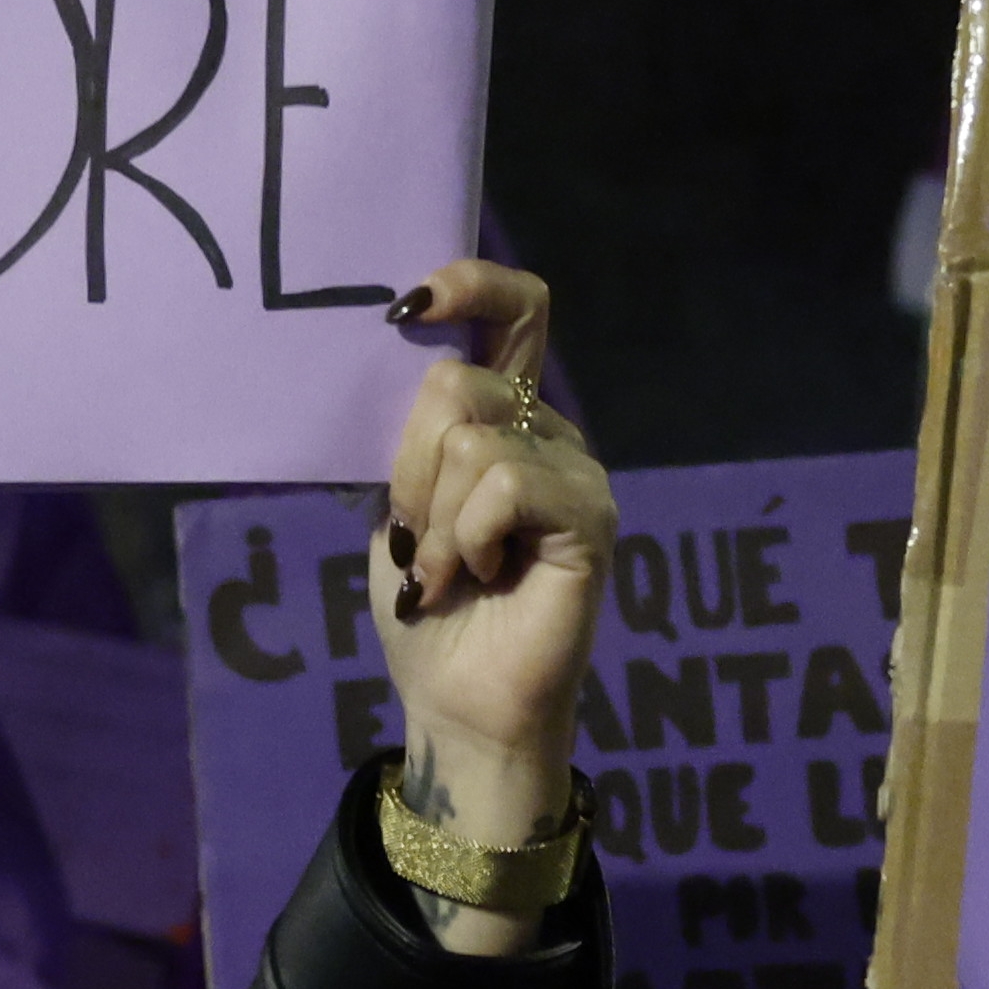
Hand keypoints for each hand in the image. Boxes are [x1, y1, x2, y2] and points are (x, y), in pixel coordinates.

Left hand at [363, 264, 609, 954]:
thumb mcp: (400, 505)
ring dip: (433, 518)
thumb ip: (411, 436)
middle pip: (458, 385)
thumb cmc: (428, 608)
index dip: (472, 285)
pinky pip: (504, 485)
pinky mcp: (591, 518)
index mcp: (506, 417)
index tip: (410, 302)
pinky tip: (480, 575)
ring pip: (471, 439)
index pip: (515, 312)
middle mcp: (550, 432)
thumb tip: (397, 355)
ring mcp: (577, 473)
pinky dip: (466, 535)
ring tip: (447, 571)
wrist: (458, 703)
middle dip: (408, 465)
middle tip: (416, 533)